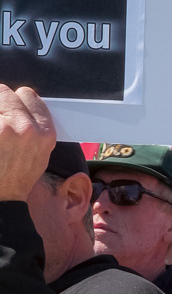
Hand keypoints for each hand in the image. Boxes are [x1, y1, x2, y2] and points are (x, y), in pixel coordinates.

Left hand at [0, 86, 56, 201]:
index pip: (27, 95)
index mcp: (45, 133)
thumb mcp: (39, 155)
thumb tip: (20, 106)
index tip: (8, 111)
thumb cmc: (17, 179)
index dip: (15, 102)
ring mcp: (4, 129)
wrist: (3, 201)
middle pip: (5, 92)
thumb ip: (34, 127)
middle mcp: (26, 128)